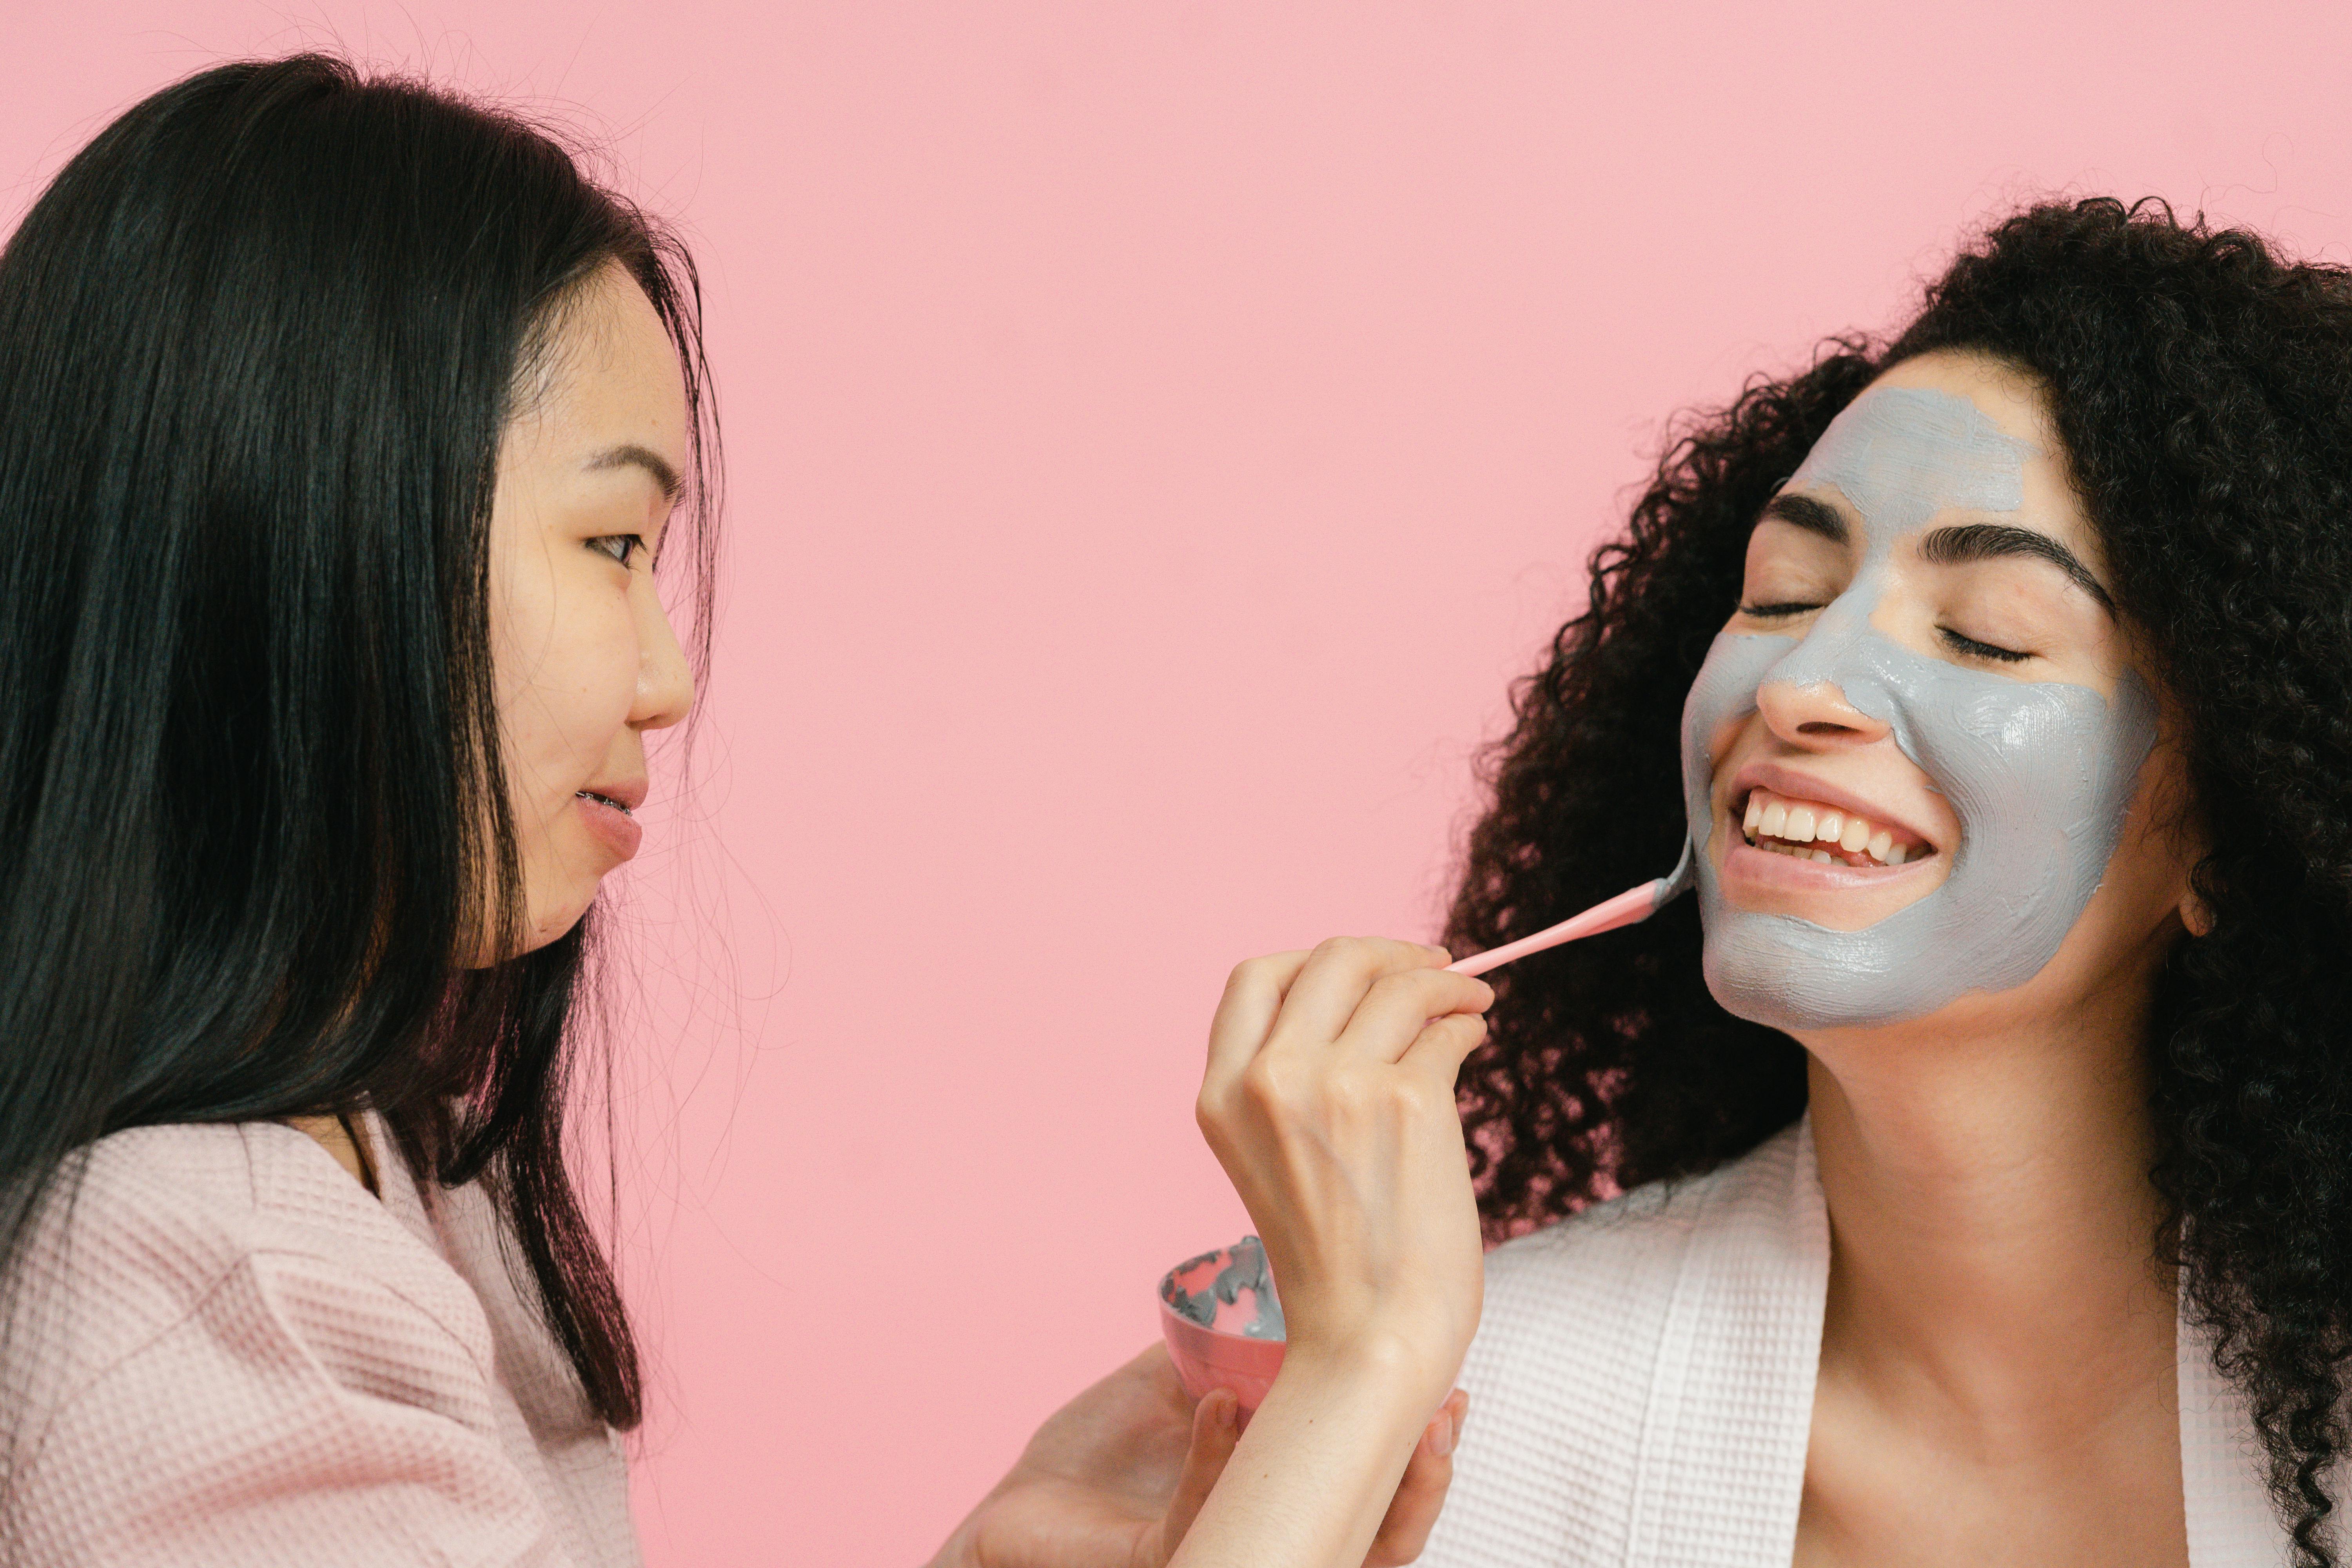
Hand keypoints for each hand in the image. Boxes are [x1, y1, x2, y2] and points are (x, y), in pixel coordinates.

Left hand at [929, 1342, 1467, 1567]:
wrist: (1016, 1520)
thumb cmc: (1095, 1466)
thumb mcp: (1175, 1390)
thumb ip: (1233, 1354)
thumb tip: (1284, 1276)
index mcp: (1282, 1502)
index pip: (1372, 1490)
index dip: (1423, 1455)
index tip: (1454, 1393)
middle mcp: (1268, 1540)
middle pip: (1370, 1537)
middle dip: (1415, 1484)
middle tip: (1442, 1418)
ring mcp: (1221, 1554)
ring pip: (1308, 1544)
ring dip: (1346, 1481)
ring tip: (1369, 1416)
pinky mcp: (1164, 1562)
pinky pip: (1203, 1517)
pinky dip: (1214, 1459)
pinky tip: (1218, 1407)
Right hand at [1196, 938, 1492, 1402]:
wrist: (1370, 1337)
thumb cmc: (1335, 1260)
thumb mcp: (1271, 1158)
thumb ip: (1291, 1081)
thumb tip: (1371, 999)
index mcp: (1221, 1094)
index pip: (1256, 978)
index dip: (1314, 960)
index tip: (1361, 970)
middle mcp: (1269, 1079)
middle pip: (1332, 959)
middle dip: (1390, 953)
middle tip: (1434, 966)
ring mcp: (1337, 1084)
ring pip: (1399, 985)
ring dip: (1445, 984)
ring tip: (1469, 1004)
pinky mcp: (1407, 1100)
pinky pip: (1446, 1029)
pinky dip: (1467, 1024)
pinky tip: (1472, 1040)